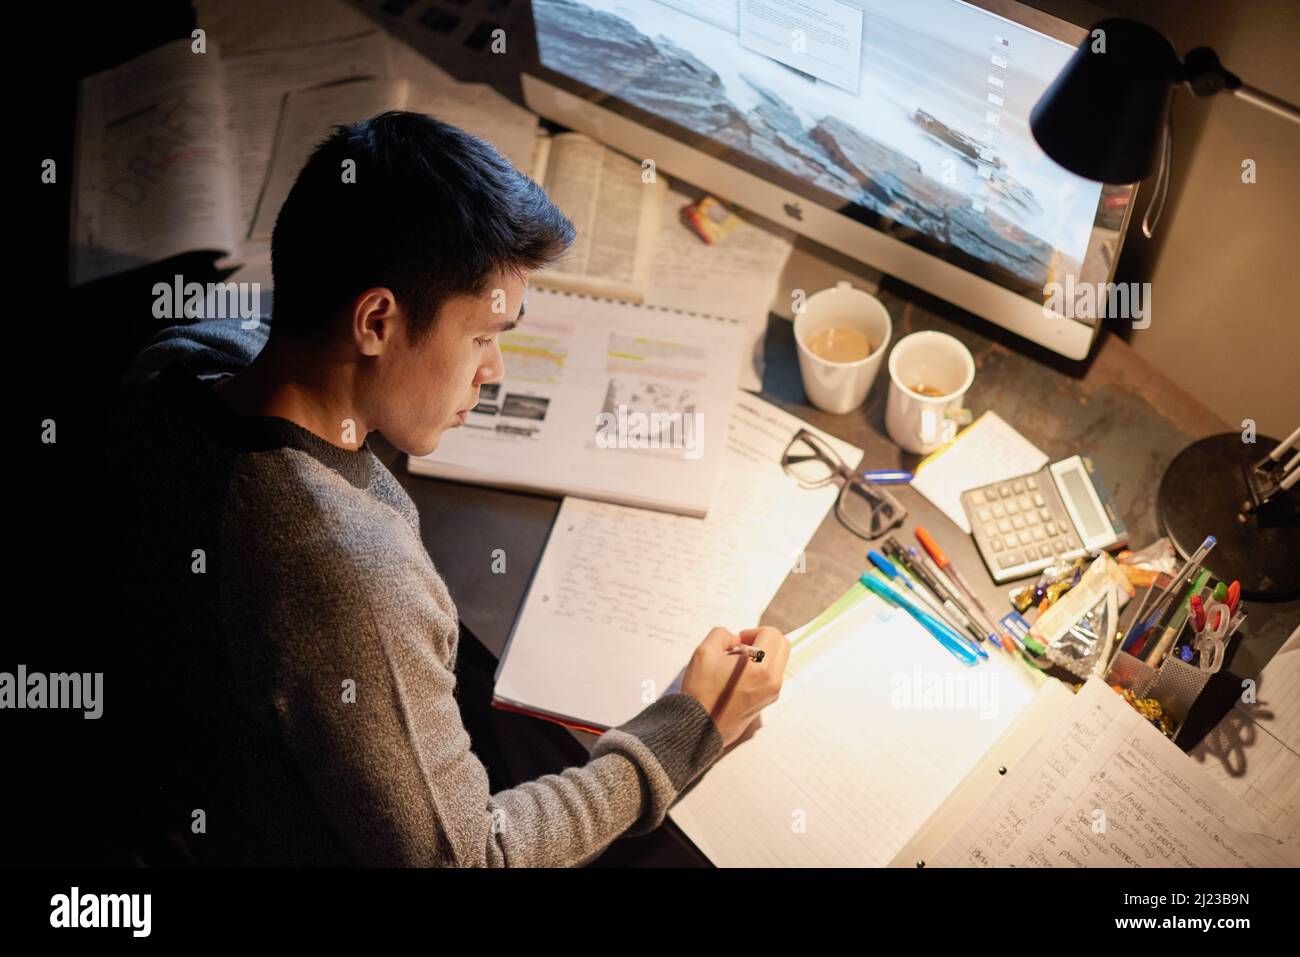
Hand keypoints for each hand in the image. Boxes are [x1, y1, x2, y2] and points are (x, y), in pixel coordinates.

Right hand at [681, 626, 788, 747]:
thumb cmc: (701, 691)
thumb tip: (735, 640)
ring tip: (738, 664)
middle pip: (783, 646)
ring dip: (763, 655)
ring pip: (779, 662)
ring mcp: (772, 694)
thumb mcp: (705, 651)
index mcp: (761, 667)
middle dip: (764, 640)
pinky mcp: (767, 702)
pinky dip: (761, 670)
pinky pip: (772, 677)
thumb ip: (722, 635)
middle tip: (742, 647)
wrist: (699, 727)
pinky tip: (738, 677)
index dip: (753, 632)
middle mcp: (772, 681)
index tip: (738, 641)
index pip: (772, 634)